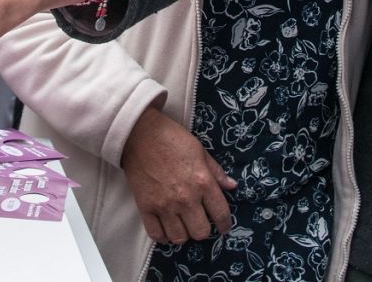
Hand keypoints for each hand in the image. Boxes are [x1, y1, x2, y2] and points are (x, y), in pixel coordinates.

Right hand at [121, 106, 236, 244]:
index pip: (221, 214)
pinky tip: (166, 228)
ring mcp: (165, 205)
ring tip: (182, 225)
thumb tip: (231, 186)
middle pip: (201, 232)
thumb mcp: (200, 151)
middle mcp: (186, 198)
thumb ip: (216, 172)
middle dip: (203, 229)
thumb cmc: (172, 139)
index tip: (223, 227)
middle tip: (199, 222)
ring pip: (180, 238)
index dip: (225, 224)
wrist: (140, 134)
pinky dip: (163, 236)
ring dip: (183, 233)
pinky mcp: (146, 207)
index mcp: (203, 182)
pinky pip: (156, 235)